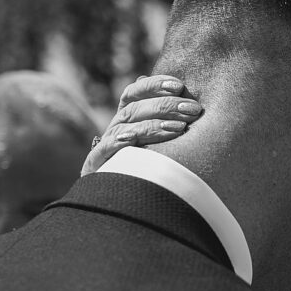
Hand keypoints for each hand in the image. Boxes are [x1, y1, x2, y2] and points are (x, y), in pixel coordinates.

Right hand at [82, 75, 202, 175]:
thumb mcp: (168, 145)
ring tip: (181, 128)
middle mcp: (116, 129)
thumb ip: (172, 120)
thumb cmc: (158, 171)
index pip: (134, 92)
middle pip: (134, 108)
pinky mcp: (97, 165)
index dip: (154, 85)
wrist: (131, 205)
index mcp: (129, 119)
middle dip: (165, 106)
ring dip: (153, 125)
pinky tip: (135, 139)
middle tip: (193, 109)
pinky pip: (105, 149)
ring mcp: (106, 146)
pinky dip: (119, 142)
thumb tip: (184, 93)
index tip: (179, 85)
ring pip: (125, 126)